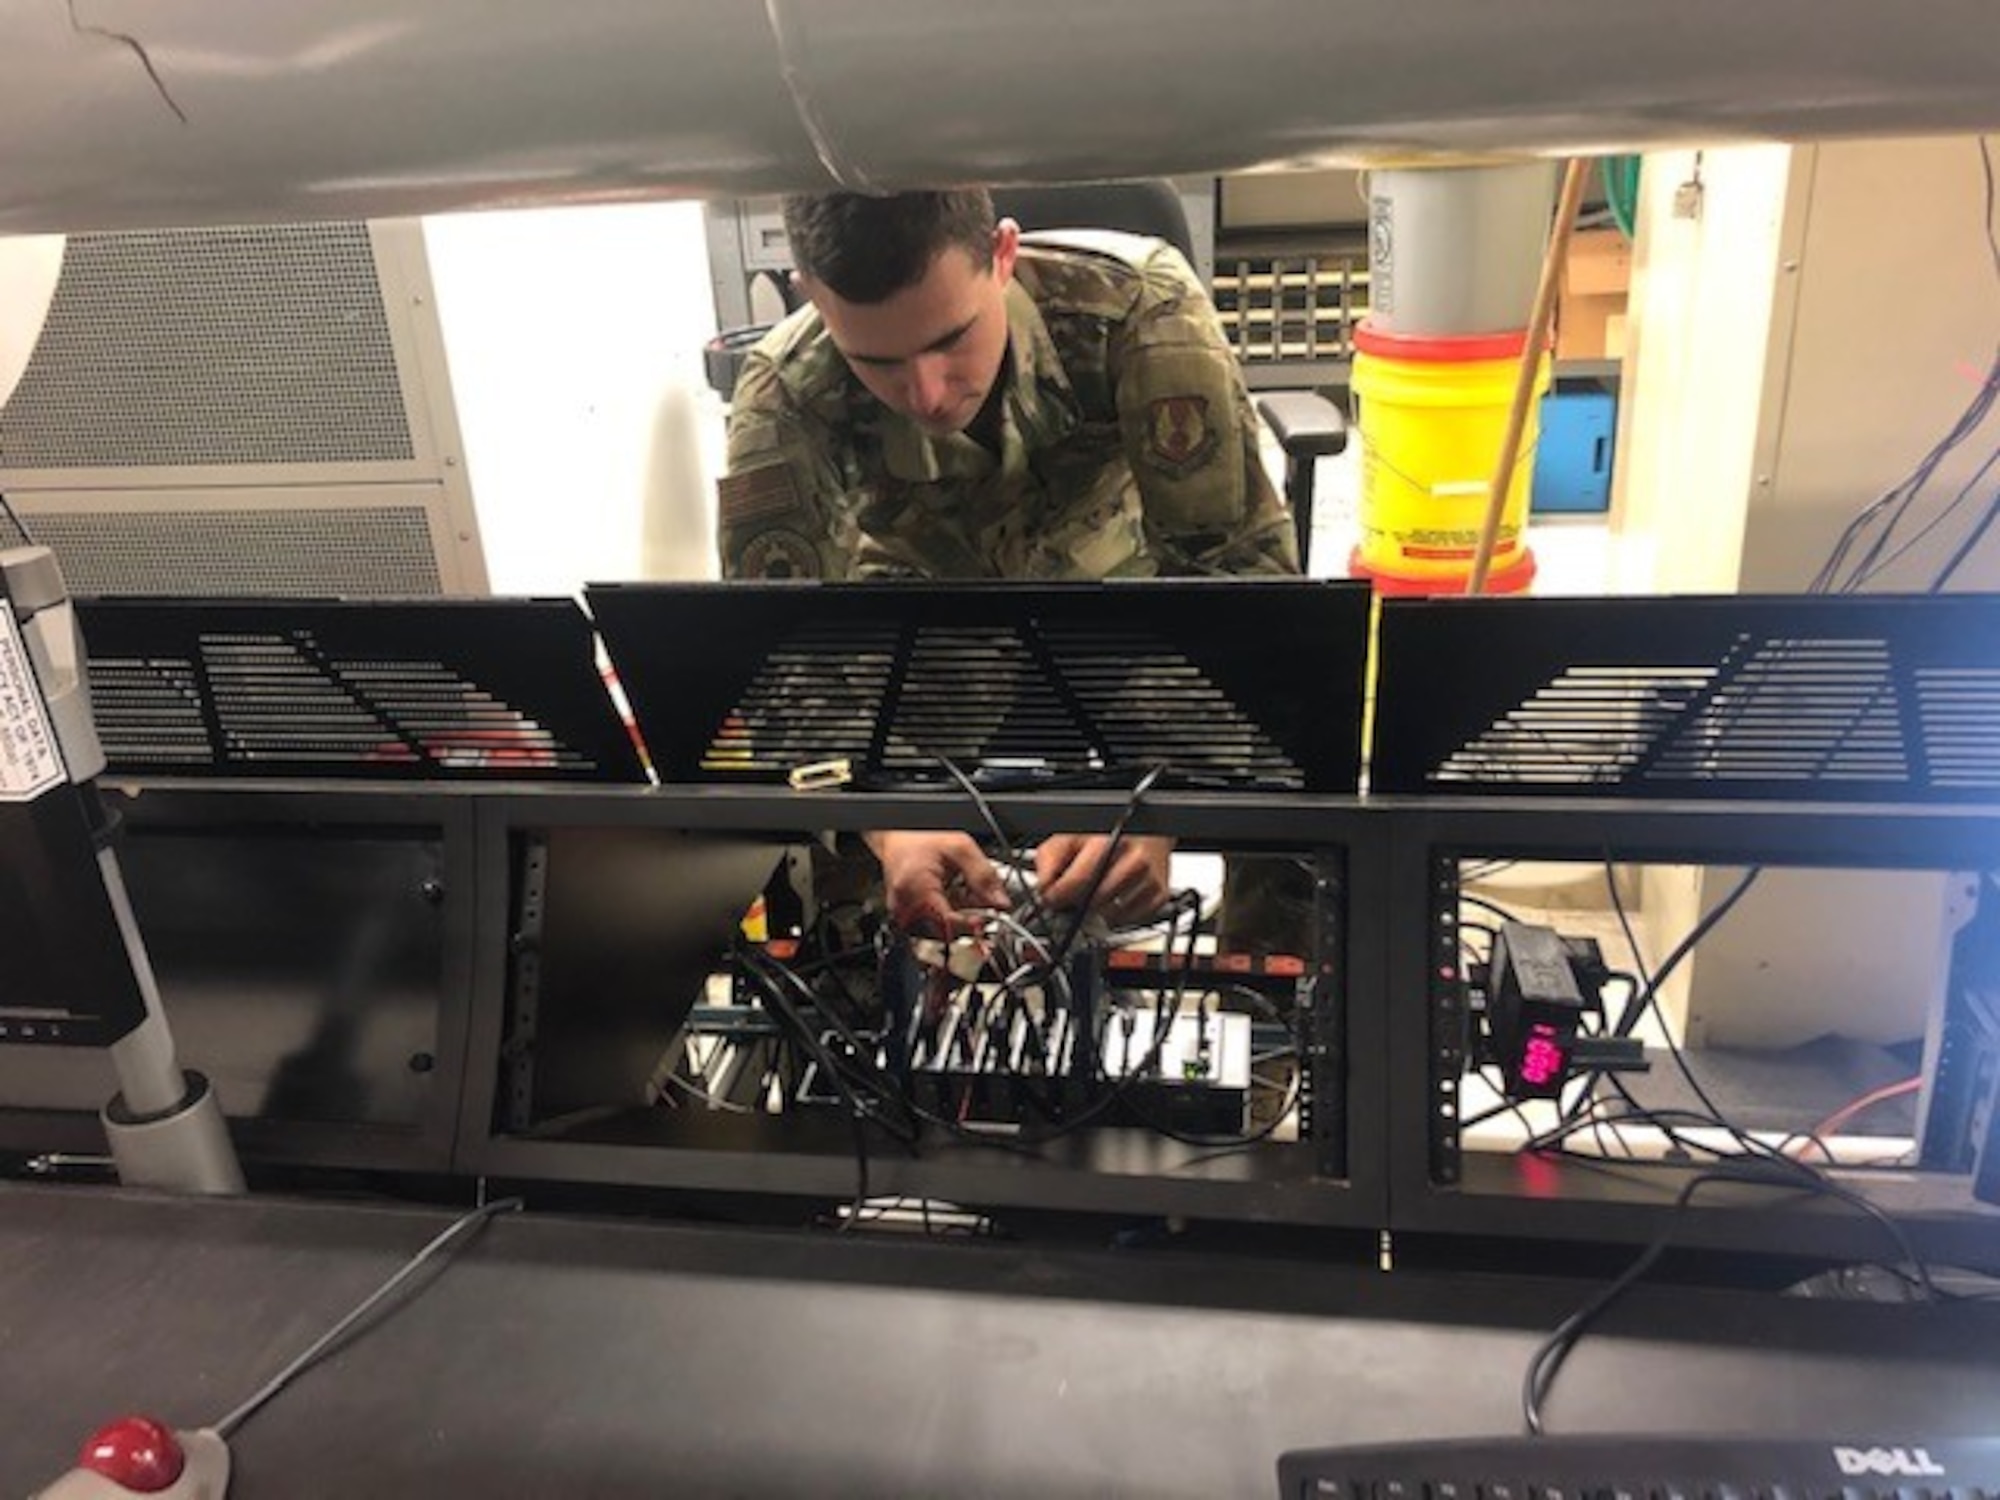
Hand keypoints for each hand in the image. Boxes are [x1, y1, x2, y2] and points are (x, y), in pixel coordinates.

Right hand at [865, 831, 1010, 936]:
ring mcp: (903, 916)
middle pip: (947, 931)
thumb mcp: (960, 848)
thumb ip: (983, 875)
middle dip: (968, 918)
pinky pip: (931, 925)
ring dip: (958, 917)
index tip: (990, 917)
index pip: (950, 924)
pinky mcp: (904, 918)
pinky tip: (949, 896)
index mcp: (916, 891)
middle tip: (979, 899)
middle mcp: (905, 909)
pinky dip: (945, 915)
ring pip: (941, 931)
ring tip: (960, 891)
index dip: (974, 923)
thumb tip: (1001, 902)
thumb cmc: (920, 837)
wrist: (897, 835)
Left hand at [1035, 834, 1173, 922]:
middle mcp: (1134, 859)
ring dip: (1096, 911)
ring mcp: (1149, 878)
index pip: (1076, 882)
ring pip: (1109, 916)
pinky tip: (1114, 896)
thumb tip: (1044, 888)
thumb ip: (1050, 858)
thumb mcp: (1072, 834)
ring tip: (1095, 891)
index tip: (1050, 900)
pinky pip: (1128, 920)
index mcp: (1109, 841)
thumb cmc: (1108, 831)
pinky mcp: (1159, 895)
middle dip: (1076, 903)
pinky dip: (1116, 915)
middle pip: (1092, 902)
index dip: (1057, 897)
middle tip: (1072, 895)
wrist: (1149, 828)